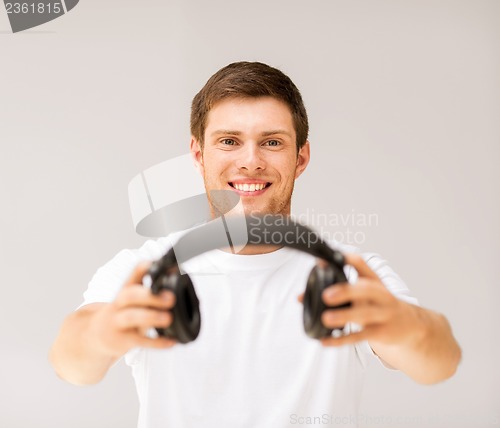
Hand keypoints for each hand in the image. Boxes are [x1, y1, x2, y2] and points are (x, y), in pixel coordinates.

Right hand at [89, 262, 177, 357]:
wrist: (95, 336)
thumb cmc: (123, 313)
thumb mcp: (134, 299)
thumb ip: (152, 290)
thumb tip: (178, 278)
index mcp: (126, 289)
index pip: (134, 273)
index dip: (147, 268)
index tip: (162, 264)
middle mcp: (120, 303)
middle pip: (130, 294)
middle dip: (150, 295)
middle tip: (171, 298)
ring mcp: (118, 322)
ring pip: (131, 316)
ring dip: (151, 316)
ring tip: (168, 318)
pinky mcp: (121, 340)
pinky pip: (139, 341)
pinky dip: (156, 342)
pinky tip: (171, 342)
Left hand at [298, 253, 422, 347]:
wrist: (412, 326)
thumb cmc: (379, 305)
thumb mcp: (366, 294)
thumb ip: (338, 292)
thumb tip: (299, 297)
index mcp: (375, 281)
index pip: (362, 264)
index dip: (345, 260)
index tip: (325, 260)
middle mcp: (381, 295)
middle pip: (366, 289)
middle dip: (346, 291)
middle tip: (326, 295)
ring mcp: (384, 314)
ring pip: (363, 315)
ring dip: (344, 316)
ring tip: (326, 319)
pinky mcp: (382, 333)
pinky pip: (360, 337)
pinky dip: (341, 340)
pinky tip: (325, 341)